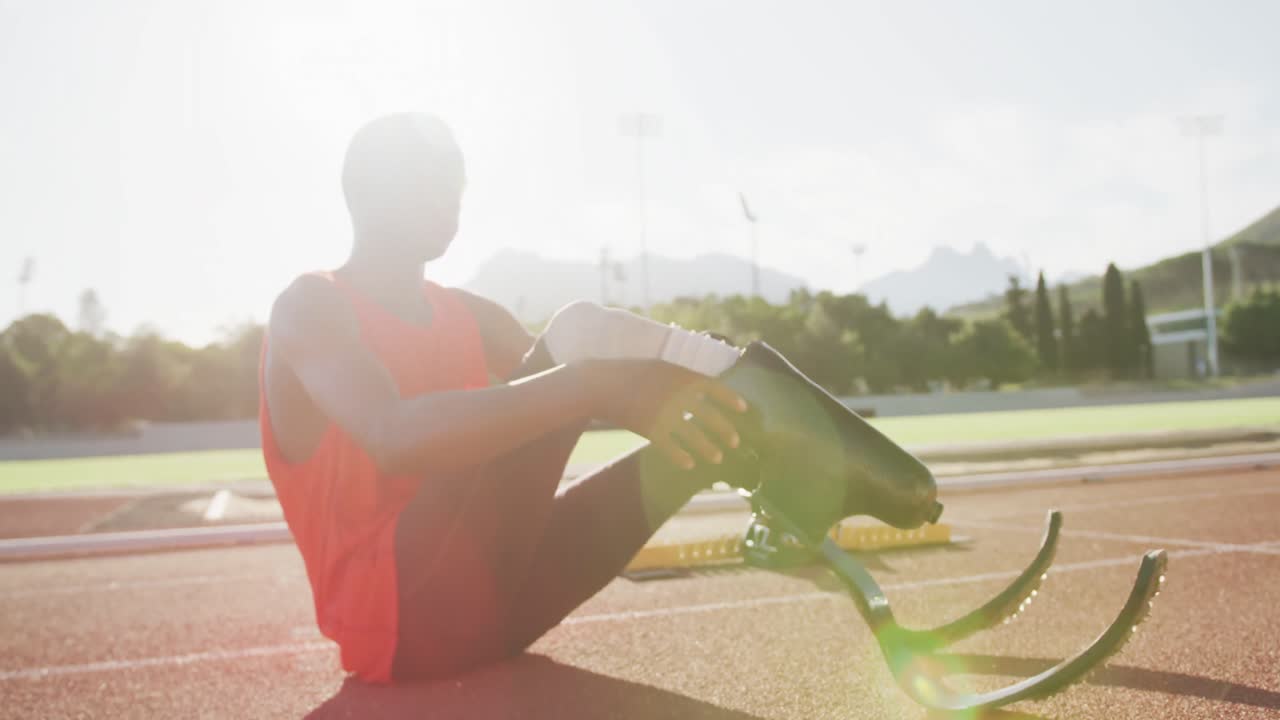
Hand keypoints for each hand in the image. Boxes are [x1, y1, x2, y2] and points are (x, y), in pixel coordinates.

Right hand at [580, 358, 748, 469]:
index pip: (716, 388)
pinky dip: (681, 457)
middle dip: (725, 430)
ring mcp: (665, 414)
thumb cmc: (632, 373)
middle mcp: (679, 396)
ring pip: (694, 436)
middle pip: (710, 416)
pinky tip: (689, 465)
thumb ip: (682, 377)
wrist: (602, 384)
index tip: (744, 409)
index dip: (731, 399)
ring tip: (717, 458)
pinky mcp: (651, 430)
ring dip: (707, 448)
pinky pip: (671, 448)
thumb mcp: (661, 367)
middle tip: (734, 442)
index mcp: (683, 377)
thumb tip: (703, 386)